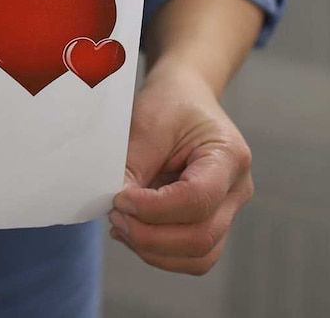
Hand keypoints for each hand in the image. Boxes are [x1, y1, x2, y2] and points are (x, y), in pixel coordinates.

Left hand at [109, 61, 253, 274]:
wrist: (185, 96)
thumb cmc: (170, 103)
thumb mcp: (148, 123)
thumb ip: (134, 165)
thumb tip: (115, 204)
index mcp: (229, 157)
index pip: (197, 199)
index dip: (154, 208)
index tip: (119, 199)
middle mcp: (237, 190)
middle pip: (201, 236)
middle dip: (150, 236)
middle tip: (115, 216)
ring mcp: (228, 210)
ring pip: (199, 256)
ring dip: (153, 249)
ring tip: (120, 225)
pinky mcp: (210, 220)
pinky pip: (191, 253)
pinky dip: (159, 250)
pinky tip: (131, 230)